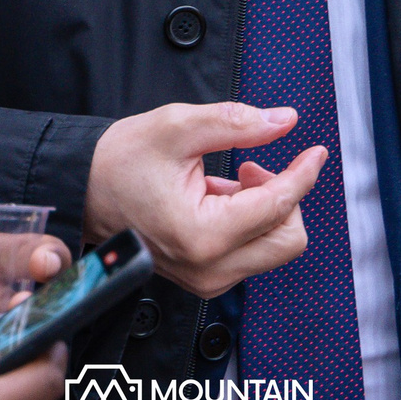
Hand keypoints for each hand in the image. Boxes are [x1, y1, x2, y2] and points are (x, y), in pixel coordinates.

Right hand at [83, 102, 325, 298]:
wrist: (84, 191)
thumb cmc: (120, 162)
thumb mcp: (177, 127)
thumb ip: (237, 122)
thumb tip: (284, 121)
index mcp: (202, 235)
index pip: (278, 206)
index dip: (303, 173)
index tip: (315, 150)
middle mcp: (208, 268)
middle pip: (288, 239)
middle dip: (284, 196)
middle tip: (253, 165)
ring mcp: (206, 278)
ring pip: (273, 246)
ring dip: (265, 207)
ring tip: (228, 178)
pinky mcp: (204, 277)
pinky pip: (252, 251)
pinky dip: (250, 219)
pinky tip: (220, 194)